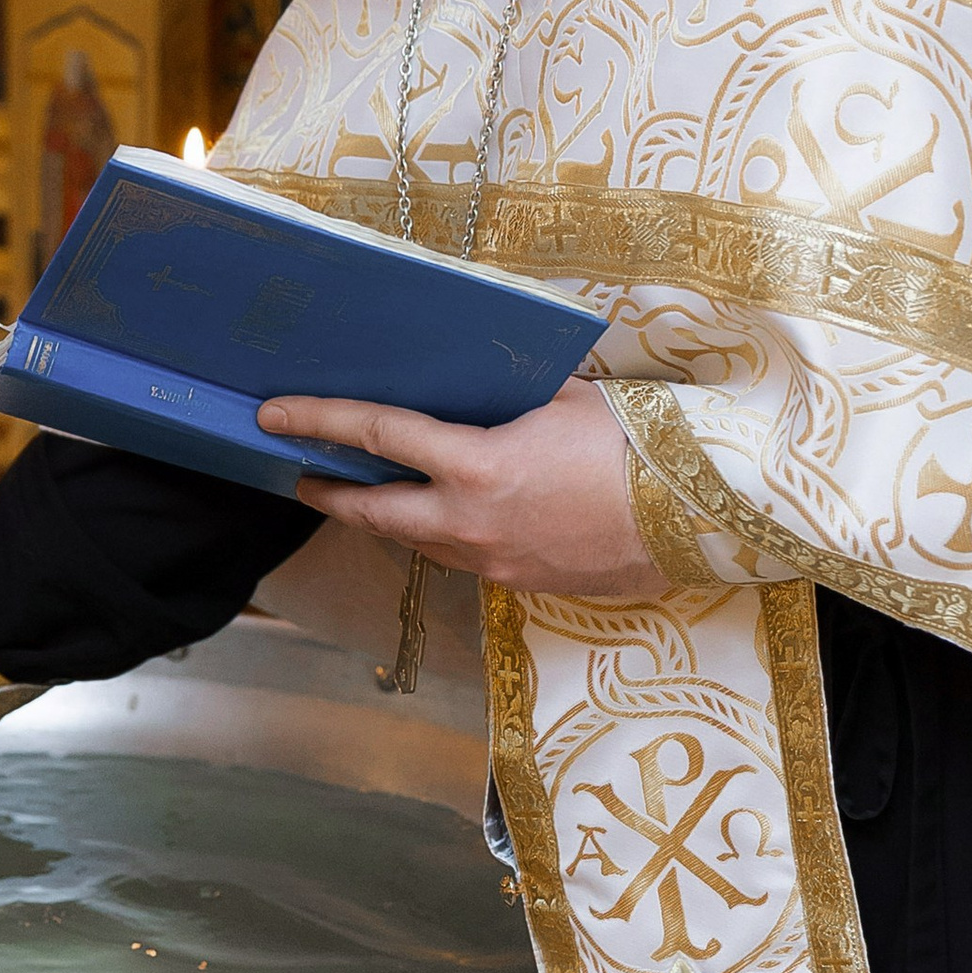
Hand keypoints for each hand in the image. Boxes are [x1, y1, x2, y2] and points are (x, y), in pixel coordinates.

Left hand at [259, 376, 667, 601]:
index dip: (319, 421)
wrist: (698, 516)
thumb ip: (506, 398)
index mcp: (477, 466)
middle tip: (301, 474)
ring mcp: (493, 562)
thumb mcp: (563, 399)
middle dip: (330, 492)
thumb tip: (475, 388)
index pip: (378, 434)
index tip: (274, 416)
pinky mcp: (520, 584)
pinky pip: (460, 560)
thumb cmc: (636, 445)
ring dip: (383, 518)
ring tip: (361, 495)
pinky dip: (437, 537)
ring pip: (415, 541)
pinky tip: (441, 520)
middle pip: (373, 511)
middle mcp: (471, 523)